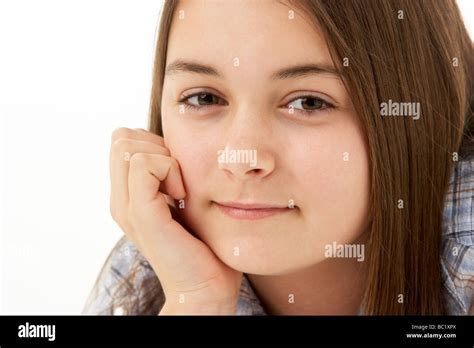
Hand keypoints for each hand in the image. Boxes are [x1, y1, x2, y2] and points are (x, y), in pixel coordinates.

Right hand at [109, 127, 241, 313]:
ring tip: (180, 188)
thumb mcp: (180, 201)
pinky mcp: (142, 214)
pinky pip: (144, 164)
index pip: (122, 140)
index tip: (175, 171)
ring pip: (127, 145)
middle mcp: (120, 201)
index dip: (152, 143)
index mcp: (127, 197)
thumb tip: (170, 147)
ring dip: (163, 157)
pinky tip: (182, 194)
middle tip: (178, 177)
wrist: (205, 286)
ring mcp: (127, 208)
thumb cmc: (202, 244)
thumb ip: (169, 176)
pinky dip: (169, 169)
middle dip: (155, 145)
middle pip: (121, 139)